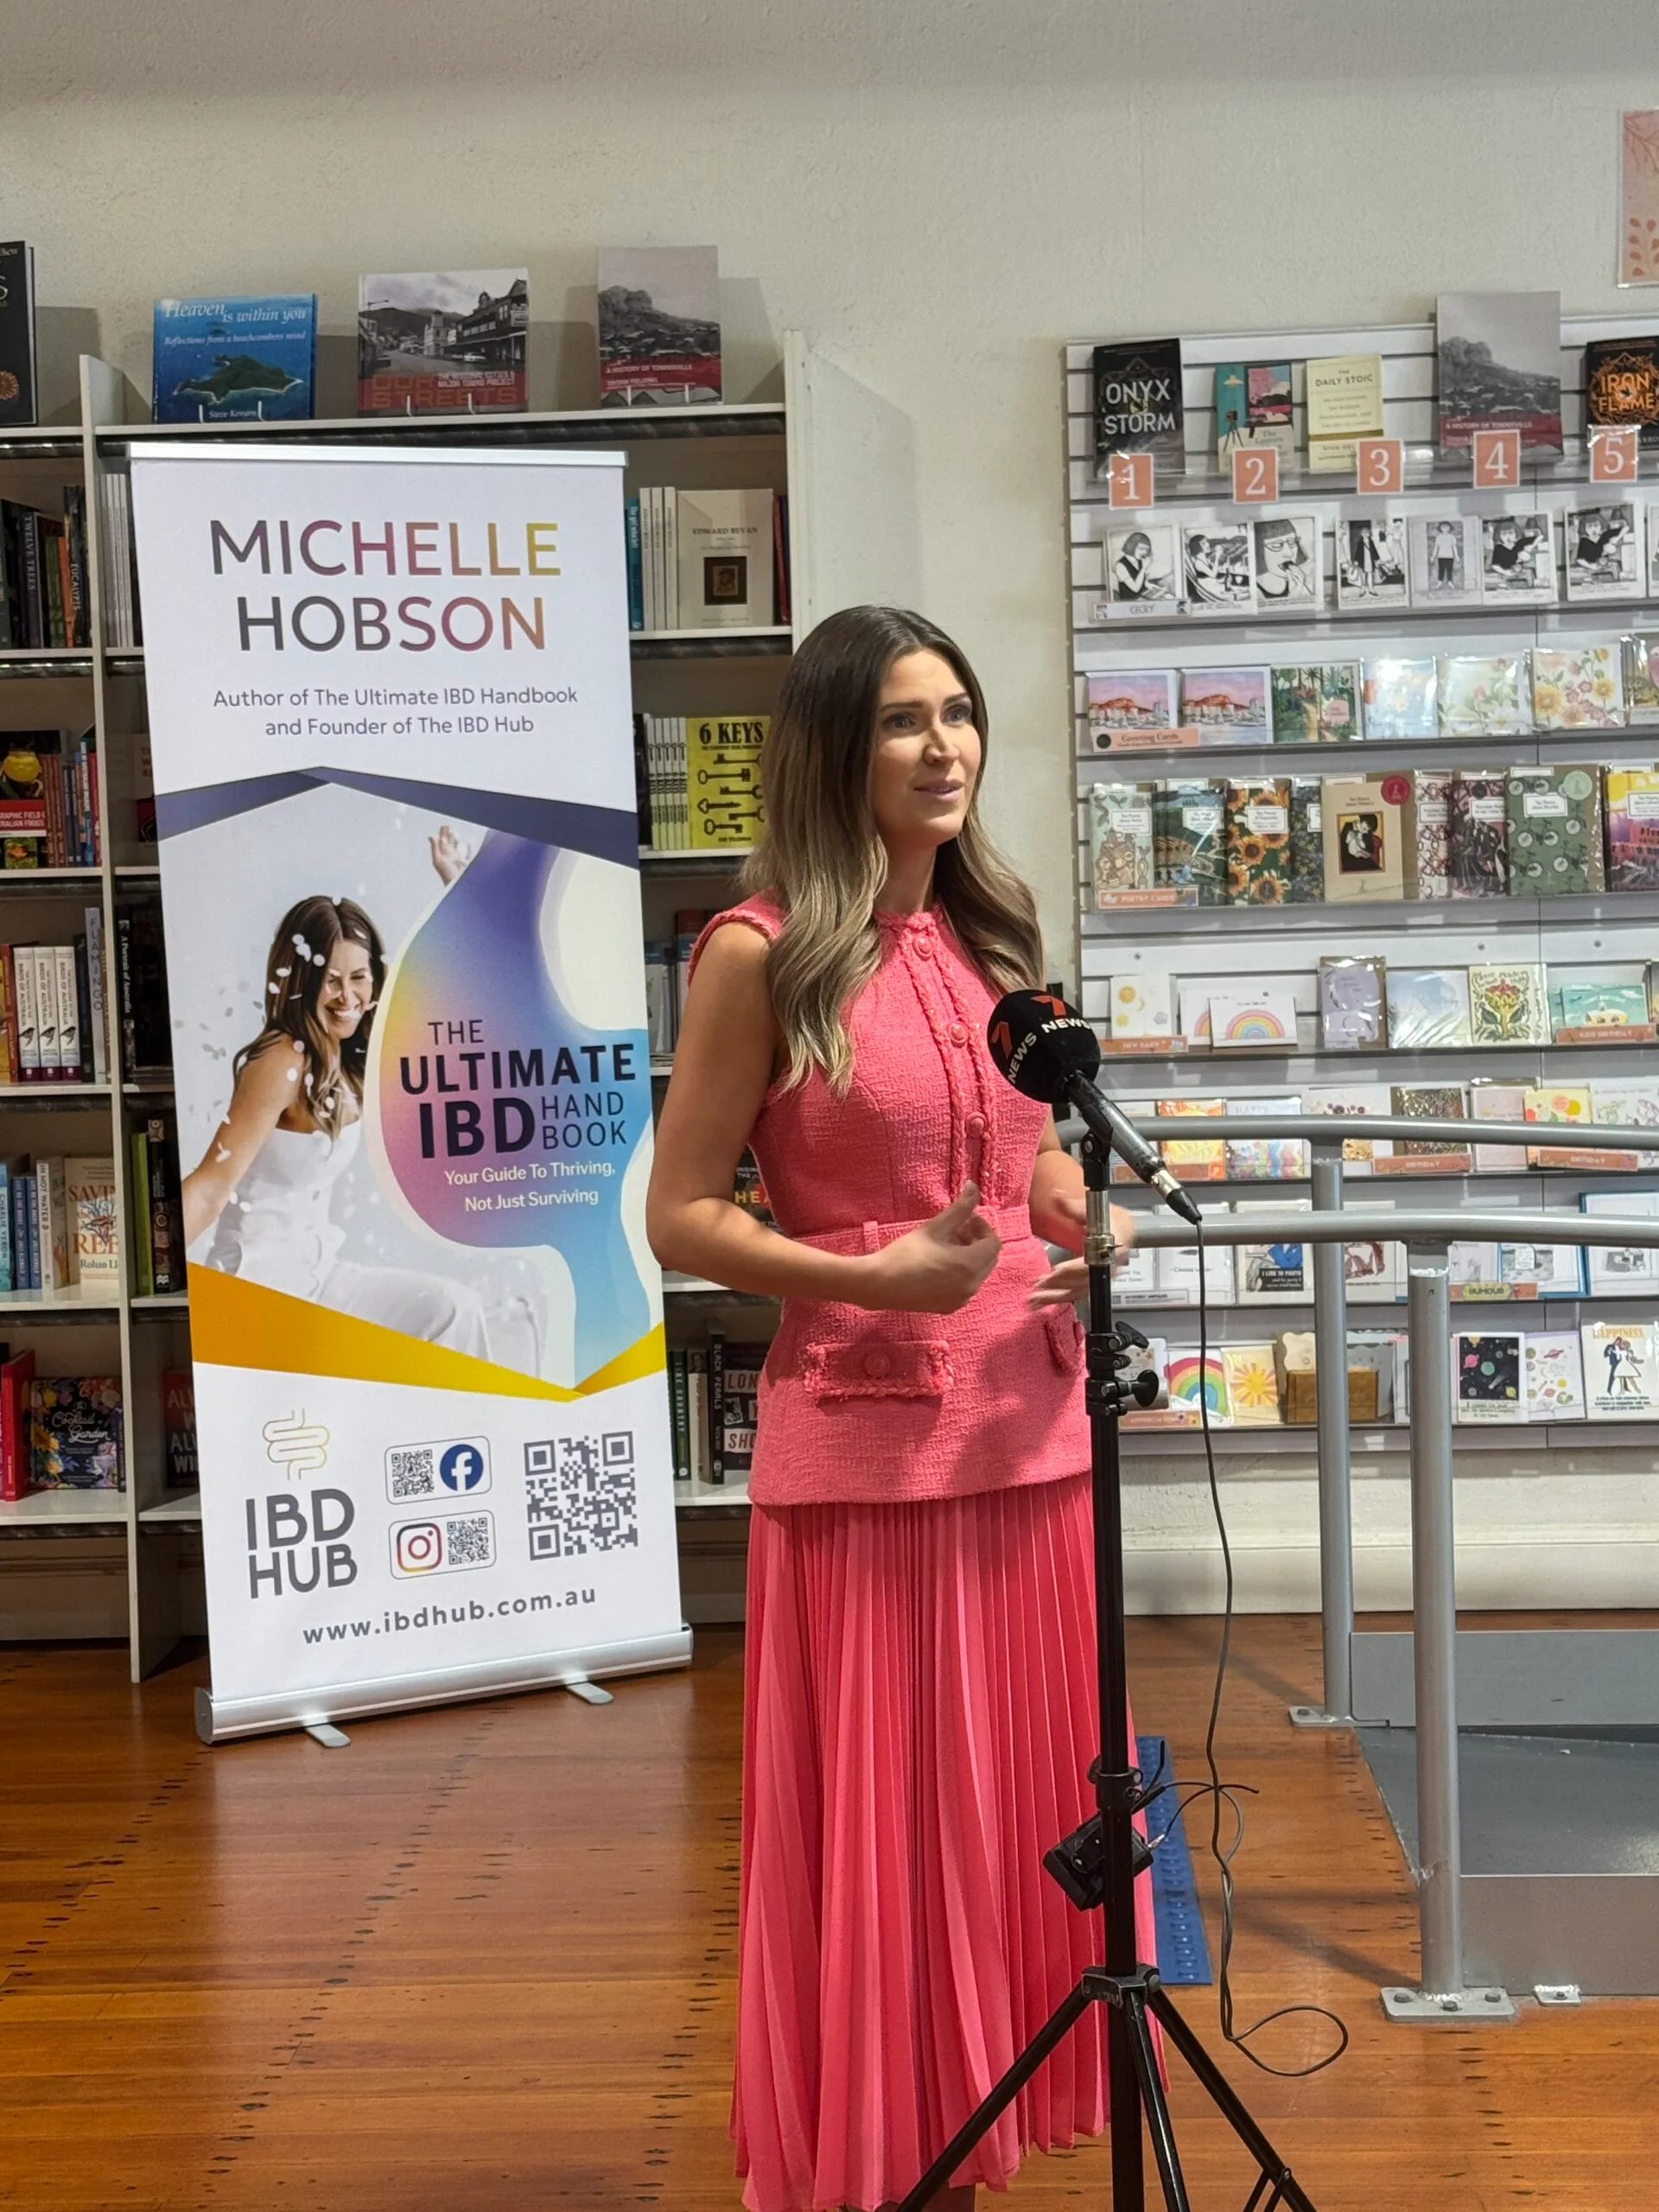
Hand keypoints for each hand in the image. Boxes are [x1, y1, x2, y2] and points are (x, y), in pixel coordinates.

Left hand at [430, 825, 470, 884]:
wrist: (458, 887)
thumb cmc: (448, 876)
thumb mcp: (439, 861)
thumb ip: (435, 848)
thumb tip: (430, 836)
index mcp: (444, 854)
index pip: (442, 841)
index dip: (443, 833)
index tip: (444, 825)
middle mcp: (451, 856)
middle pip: (449, 843)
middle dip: (449, 835)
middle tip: (448, 826)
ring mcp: (459, 860)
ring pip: (457, 847)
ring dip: (457, 840)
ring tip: (456, 833)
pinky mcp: (467, 864)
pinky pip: (468, 854)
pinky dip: (469, 848)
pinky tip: (469, 843)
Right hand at [852, 1184, 1000, 1313]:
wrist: (879, 1284)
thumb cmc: (906, 1253)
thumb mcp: (935, 1227)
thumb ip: (959, 1208)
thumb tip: (974, 1186)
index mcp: (969, 1265)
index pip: (994, 1243)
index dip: (983, 1227)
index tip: (966, 1219)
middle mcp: (971, 1286)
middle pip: (989, 1259)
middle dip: (977, 1241)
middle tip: (957, 1230)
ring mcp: (961, 1299)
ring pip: (978, 1273)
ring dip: (970, 1256)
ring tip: (946, 1245)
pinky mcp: (949, 1307)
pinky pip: (966, 1286)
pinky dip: (962, 1273)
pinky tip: (940, 1264)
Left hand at [1027, 1205, 1136, 1306]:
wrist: (1121, 1229)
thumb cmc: (1109, 1219)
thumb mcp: (1093, 1208)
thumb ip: (1074, 1207)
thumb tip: (1059, 1196)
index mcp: (1113, 1245)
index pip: (1093, 1261)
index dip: (1074, 1268)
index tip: (1056, 1270)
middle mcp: (1108, 1265)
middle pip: (1084, 1280)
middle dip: (1059, 1284)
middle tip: (1039, 1284)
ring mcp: (1100, 1276)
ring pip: (1079, 1291)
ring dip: (1055, 1296)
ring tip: (1034, 1298)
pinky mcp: (1090, 1283)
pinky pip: (1075, 1295)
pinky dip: (1057, 1298)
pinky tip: (1039, 1300)